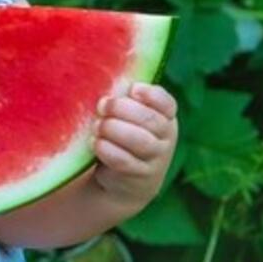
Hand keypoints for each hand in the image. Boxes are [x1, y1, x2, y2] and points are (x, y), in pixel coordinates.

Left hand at [91, 82, 177, 209]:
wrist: (123, 179)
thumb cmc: (122, 135)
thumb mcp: (128, 117)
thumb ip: (124, 100)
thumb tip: (103, 82)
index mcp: (165, 117)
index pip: (166, 103)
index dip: (150, 95)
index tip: (132, 89)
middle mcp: (166, 138)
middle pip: (150, 120)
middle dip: (121, 109)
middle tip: (102, 106)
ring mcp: (157, 159)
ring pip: (140, 141)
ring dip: (113, 129)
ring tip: (97, 126)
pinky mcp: (141, 177)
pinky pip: (124, 161)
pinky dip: (107, 149)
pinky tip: (95, 143)